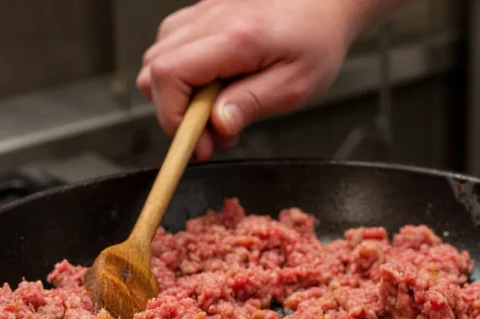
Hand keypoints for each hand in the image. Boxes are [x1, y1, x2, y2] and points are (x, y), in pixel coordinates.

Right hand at [137, 0, 363, 160]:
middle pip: (154, 70)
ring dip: (179, 95)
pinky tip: (214, 87)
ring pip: (157, 60)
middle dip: (175, 112)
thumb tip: (217, 125)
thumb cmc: (316, 41)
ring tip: (217, 110)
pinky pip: (172, 48)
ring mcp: (202, 14)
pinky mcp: (202, 15)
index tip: (198, 142)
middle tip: (212, 132)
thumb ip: (251, 105)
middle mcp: (210, 19)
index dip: (172, 117)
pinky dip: (184, 76)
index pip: (169, 75)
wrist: (325, 5)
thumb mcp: (294, 86)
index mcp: (234, 37)